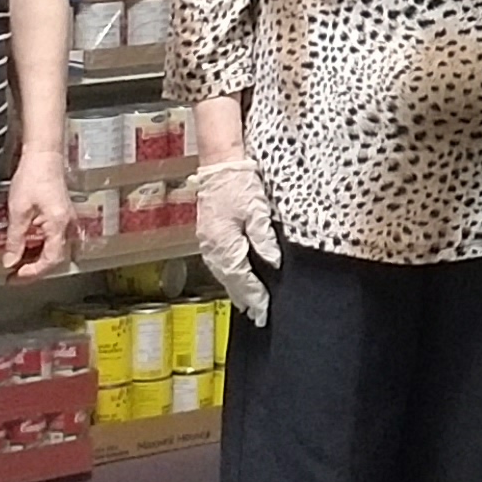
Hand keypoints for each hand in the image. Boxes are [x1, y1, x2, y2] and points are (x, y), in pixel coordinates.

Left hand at [0, 147, 74, 280]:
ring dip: (36, 257)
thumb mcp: (18, 210)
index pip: (50, 259)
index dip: (33, 272)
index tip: (16, 276)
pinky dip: (39, 246)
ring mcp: (66, 219)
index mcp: (59, 224)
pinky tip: (26, 246)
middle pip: (54, 257)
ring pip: (53, 248)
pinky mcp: (61, 214)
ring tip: (17, 262)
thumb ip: (15, 239)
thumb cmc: (34, 175)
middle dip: (34, 268)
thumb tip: (10, 261)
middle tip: (14, 275)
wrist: (44, 154)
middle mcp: (67, 224)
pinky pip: (53, 237)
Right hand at [194, 157, 282, 325]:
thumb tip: (273, 262)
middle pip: (231, 281)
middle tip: (259, 316)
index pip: (242, 279)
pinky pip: (220, 264)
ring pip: (224, 274)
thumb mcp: (256, 208)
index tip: (265, 311)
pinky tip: (237, 281)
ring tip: (249, 305)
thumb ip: (264, 237)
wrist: (219, 164)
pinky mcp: (208, 236)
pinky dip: (230, 276)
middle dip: (245, 299)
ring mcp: (208, 243)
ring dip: (237, 290)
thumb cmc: (239, 183)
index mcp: (224, 243)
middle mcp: (212, 247)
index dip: (254, 296)